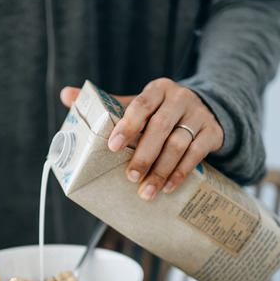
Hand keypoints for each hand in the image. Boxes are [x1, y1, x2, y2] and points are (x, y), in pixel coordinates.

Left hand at [60, 78, 222, 200]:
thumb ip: (107, 103)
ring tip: (146, 191)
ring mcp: (198, 115)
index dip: (127, 125)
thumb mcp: (137, 103)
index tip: (112, 146)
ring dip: (161, 171)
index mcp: (157, 89)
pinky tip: (168, 187)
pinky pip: (197, 154)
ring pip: (179, 144)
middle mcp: (179, 98)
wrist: (203, 108)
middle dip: (144, 155)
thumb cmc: (160, 110)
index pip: (141, 104)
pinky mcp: (213, 131)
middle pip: (160, 128)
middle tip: (130, 177)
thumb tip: (66, 95)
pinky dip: (181, 173)